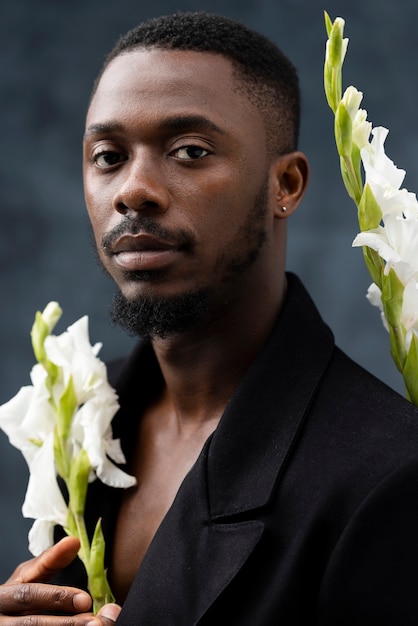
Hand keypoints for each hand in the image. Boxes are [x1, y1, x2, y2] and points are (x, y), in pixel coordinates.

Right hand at [0, 536, 120, 623]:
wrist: (2, 619)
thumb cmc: (15, 596)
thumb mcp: (27, 576)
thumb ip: (50, 561)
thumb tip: (74, 541)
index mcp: (3, 597)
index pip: (28, 595)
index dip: (57, 598)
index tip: (86, 599)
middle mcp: (1, 619)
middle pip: (33, 624)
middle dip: (67, 623)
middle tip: (96, 620)